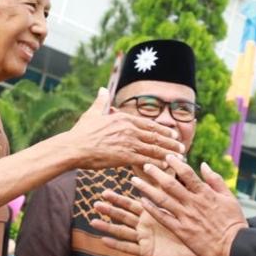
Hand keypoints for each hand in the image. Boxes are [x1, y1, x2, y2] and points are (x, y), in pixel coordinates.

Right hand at [64, 89, 184, 169]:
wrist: (73, 147)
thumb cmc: (81, 132)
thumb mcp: (93, 113)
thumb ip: (101, 102)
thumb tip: (103, 89)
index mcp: (123, 119)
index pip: (149, 123)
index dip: (163, 129)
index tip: (172, 133)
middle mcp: (129, 129)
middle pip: (155, 135)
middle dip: (170, 141)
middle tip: (181, 145)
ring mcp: (128, 142)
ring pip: (154, 148)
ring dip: (168, 152)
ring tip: (179, 156)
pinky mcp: (125, 156)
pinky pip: (145, 159)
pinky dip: (157, 162)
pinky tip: (166, 166)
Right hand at [91, 191, 207, 255]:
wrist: (203, 247)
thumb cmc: (194, 226)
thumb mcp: (182, 205)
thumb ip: (174, 188)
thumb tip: (172, 168)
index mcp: (153, 213)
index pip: (132, 203)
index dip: (119, 198)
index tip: (104, 190)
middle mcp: (146, 225)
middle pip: (124, 215)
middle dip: (110, 209)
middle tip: (95, 202)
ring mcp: (145, 238)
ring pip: (123, 231)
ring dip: (108, 226)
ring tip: (92, 222)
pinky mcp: (148, 251)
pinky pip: (130, 248)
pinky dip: (117, 245)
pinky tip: (104, 241)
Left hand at [125, 156, 247, 255]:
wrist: (233, 246)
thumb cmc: (233, 222)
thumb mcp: (229, 197)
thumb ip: (215, 180)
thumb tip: (204, 164)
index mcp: (206, 193)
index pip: (187, 174)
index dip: (176, 163)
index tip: (167, 156)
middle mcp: (193, 203)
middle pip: (170, 184)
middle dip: (156, 173)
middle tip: (145, 165)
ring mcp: (186, 217)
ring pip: (163, 199)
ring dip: (147, 189)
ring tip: (135, 181)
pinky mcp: (181, 231)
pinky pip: (163, 218)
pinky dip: (152, 209)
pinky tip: (142, 201)